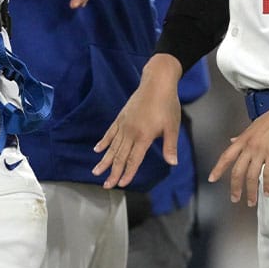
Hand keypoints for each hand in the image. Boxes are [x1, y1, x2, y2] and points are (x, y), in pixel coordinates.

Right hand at [93, 54, 182, 187]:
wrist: (157, 82)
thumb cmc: (167, 104)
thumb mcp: (173, 126)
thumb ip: (170, 146)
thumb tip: (173, 163)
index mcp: (144, 136)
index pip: (134, 159)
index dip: (127, 173)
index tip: (121, 184)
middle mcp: (131, 132)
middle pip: (120, 156)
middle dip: (113, 172)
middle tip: (106, 185)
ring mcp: (124, 124)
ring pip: (112, 146)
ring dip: (105, 160)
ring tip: (96, 171)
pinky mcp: (121, 117)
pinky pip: (110, 132)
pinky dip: (104, 142)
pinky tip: (97, 149)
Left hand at [208, 91, 268, 205]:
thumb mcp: (254, 127)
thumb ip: (243, 137)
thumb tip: (232, 141)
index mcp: (243, 139)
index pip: (226, 156)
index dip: (218, 169)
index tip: (211, 179)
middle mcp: (249, 146)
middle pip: (237, 170)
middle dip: (235, 187)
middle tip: (235, 199)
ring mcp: (261, 150)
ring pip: (251, 175)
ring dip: (251, 191)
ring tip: (252, 201)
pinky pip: (268, 173)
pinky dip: (266, 185)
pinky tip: (267, 192)